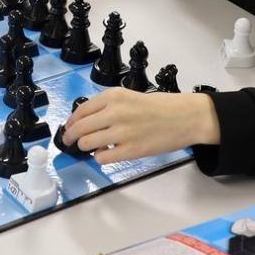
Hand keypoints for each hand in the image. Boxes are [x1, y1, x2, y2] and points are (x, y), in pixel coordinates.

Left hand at [62, 89, 218, 165]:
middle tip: (71, 142)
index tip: (68, 127)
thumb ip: (108, 107)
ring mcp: (122, 132)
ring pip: (87, 144)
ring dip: (86, 148)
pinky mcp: (130, 150)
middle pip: (79, 129)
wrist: (186, 117)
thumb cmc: (162, 106)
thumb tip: (88, 123)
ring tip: (94, 147)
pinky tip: (107, 153)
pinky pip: (102, 157)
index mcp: (114, 96)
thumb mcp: (130, 96)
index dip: (71, 122)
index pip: (81, 111)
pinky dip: (101, 157)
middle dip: (71, 137)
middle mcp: (115, 112)